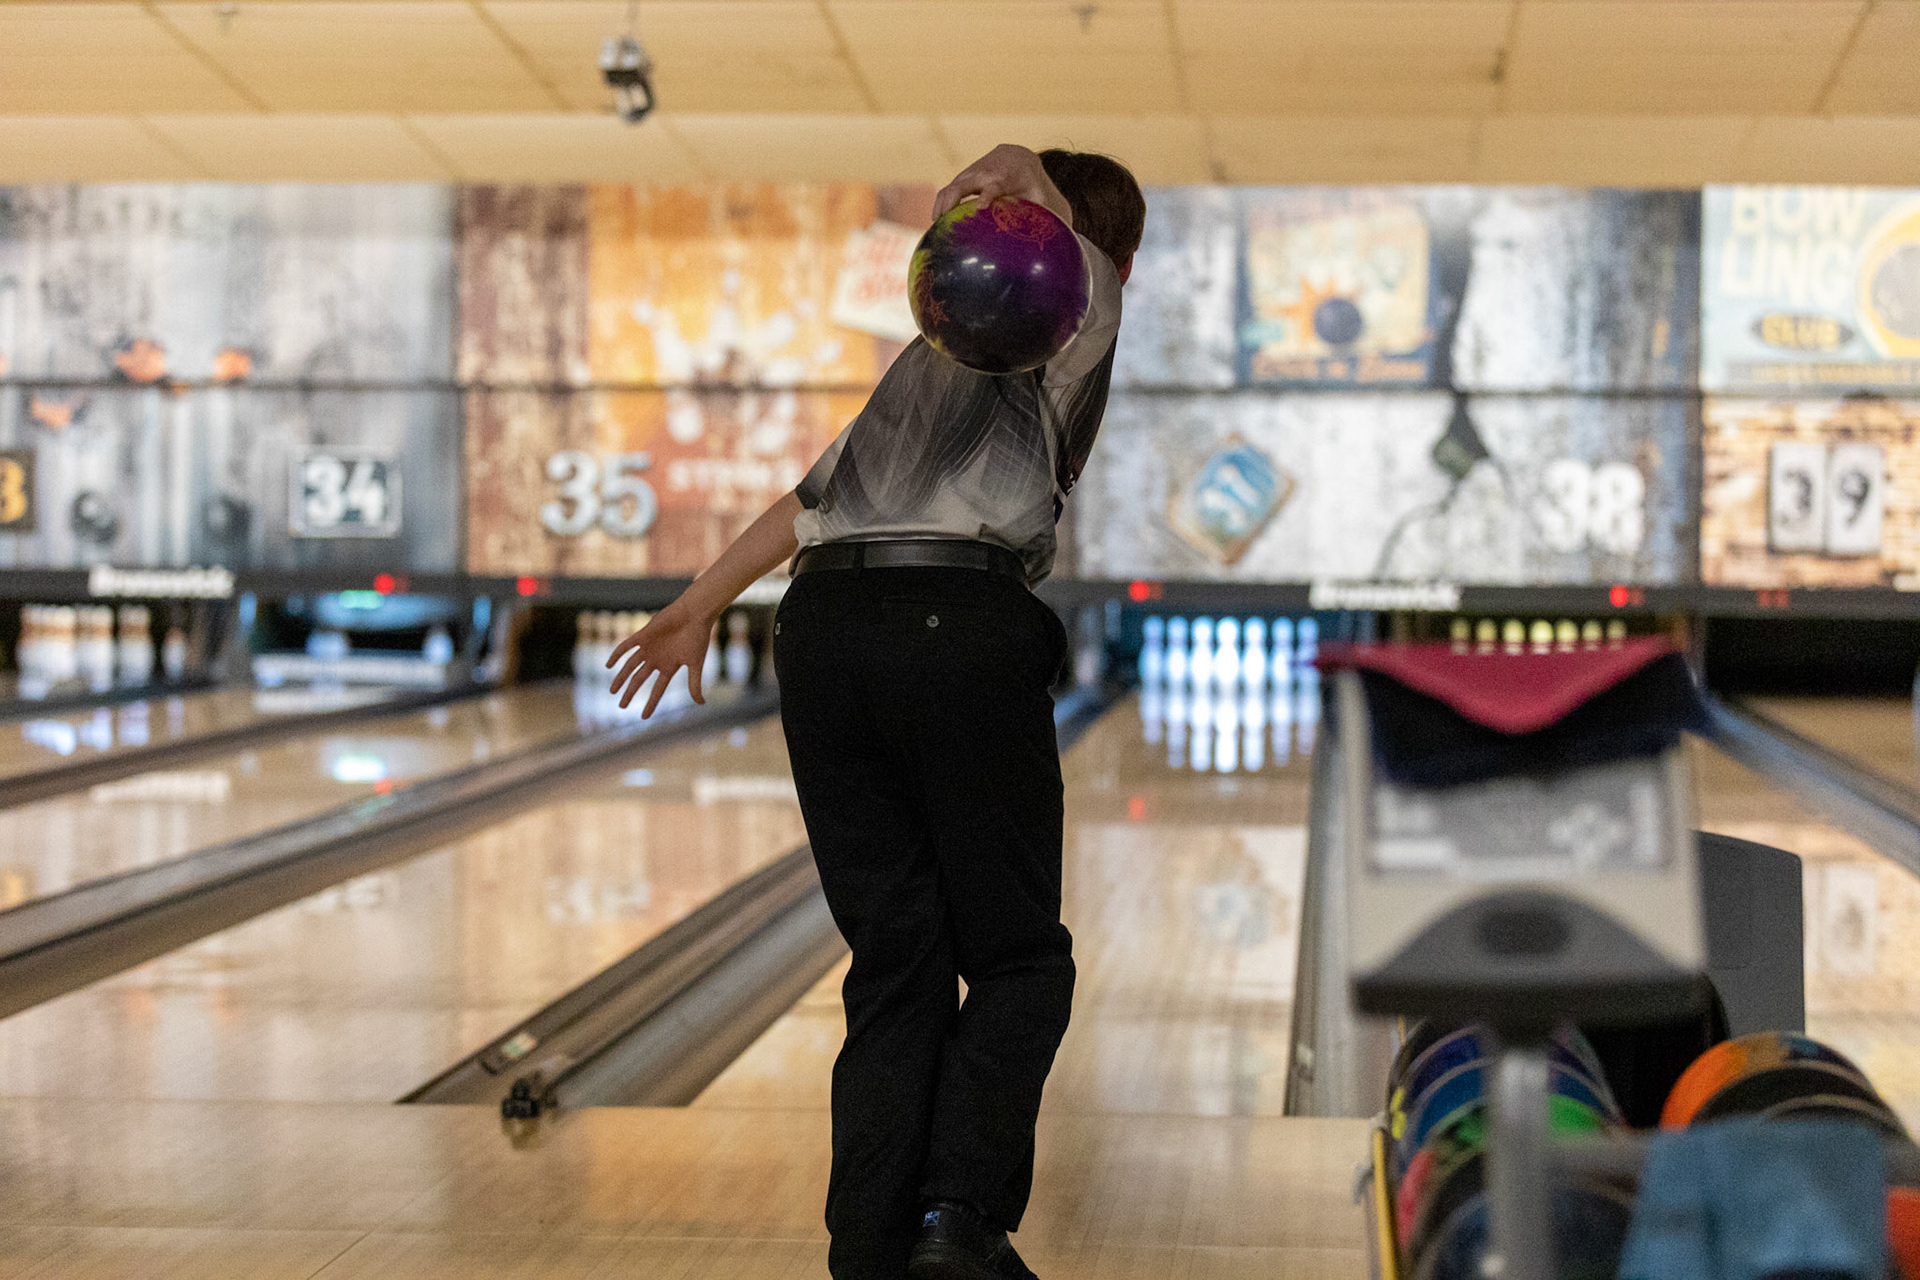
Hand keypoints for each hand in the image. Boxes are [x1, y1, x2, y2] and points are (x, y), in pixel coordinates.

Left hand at [607, 600, 714, 716]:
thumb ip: (695, 683)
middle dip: (630, 692)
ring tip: (612, 690)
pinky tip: (608, 665)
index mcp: (669, 667)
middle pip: (640, 679)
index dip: (651, 703)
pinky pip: (626, 646)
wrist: (694, 614)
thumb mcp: (696, 664)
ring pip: (630, 666)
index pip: (657, 690)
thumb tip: (701, 703)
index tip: (644, 717)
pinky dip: (617, 655)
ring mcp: (649, 648)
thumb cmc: (697, 637)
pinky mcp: (644, 635)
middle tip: (622, 706)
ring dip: (621, 677)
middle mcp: (657, 660)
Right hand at [934, 144, 1071, 227]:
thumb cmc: (1029, 182)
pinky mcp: (962, 179)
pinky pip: (947, 191)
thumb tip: (1056, 235)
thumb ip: (1042, 212)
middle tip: (943, 223)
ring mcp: (970, 174)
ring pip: (951, 187)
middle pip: (963, 184)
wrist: (1016, 156)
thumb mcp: (1038, 195)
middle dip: (951, 201)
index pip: (994, 185)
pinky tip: (935, 225)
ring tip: (935, 228)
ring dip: (940, 206)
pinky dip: (940, 206)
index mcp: (1004, 177)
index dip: (987, 194)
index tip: (981, 206)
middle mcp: (984, 173)